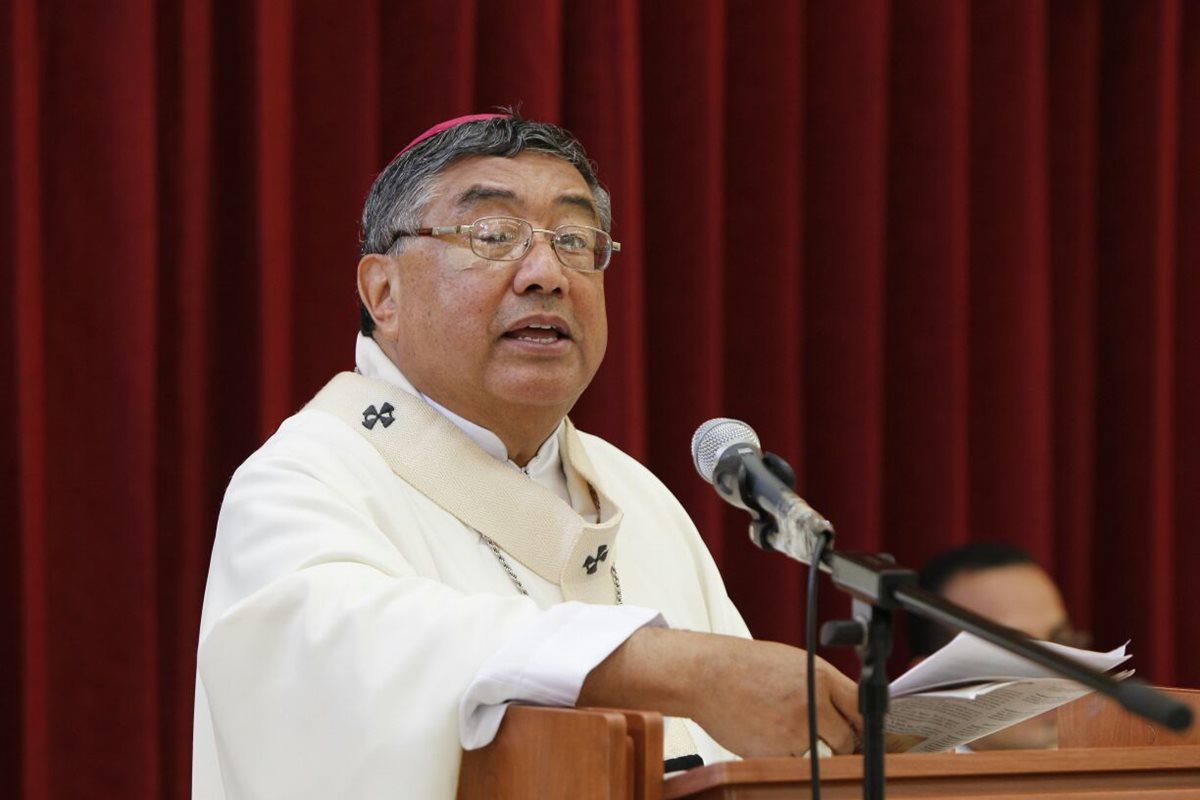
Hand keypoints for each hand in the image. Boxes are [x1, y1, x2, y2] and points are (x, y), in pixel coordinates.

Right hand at [578, 627, 862, 756]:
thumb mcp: (794, 663)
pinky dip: (789, 758)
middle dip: (840, 741)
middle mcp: (811, 704)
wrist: (705, 674)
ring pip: (824, 757)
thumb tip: (852, 709)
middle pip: (849, 740)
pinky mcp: (774, 752)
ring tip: (792, 733)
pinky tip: (772, 737)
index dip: (864, 723)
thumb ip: (825, 685)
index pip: (862, 708)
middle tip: (823, 735)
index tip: (863, 730)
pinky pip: (796, 764)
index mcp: (820, 677)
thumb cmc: (748, 666)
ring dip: (816, 753)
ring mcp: (793, 731)